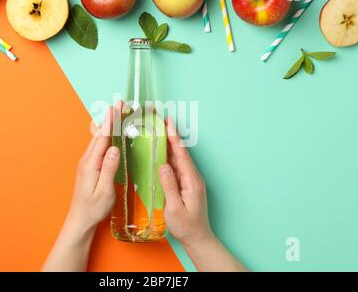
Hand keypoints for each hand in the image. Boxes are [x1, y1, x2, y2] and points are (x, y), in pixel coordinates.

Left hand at [67, 105, 120, 231]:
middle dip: (110, 118)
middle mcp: (87, 160)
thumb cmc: (93, 208)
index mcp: (91, 164)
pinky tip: (109, 134)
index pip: (103, 138)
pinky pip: (98, 147)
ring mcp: (87, 163)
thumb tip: (115, 149)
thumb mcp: (105, 191)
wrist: (80, 220)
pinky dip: (105, 136)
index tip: (116, 107)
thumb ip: (109, 169)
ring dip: (108, 126)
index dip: (111, 122)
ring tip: (117, 114)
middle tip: (120, 104)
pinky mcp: (89, 167)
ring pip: (98, 139)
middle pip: (100, 135)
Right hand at [159, 119, 245, 271]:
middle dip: (171, 135)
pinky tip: (162, 151)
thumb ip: (169, 186)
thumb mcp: (175, 208)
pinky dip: (169, 156)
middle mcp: (193, 178)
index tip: (168, 123)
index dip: (174, 138)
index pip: (182, 155)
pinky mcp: (186, 184)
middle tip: (162, 120)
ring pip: (178, 159)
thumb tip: (163, 166)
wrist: (197, 237)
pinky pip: (177, 167)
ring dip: (170, 144)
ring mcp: (190, 181)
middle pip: (180, 153)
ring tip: (160, 131)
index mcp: (191, 181)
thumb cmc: (186, 226)